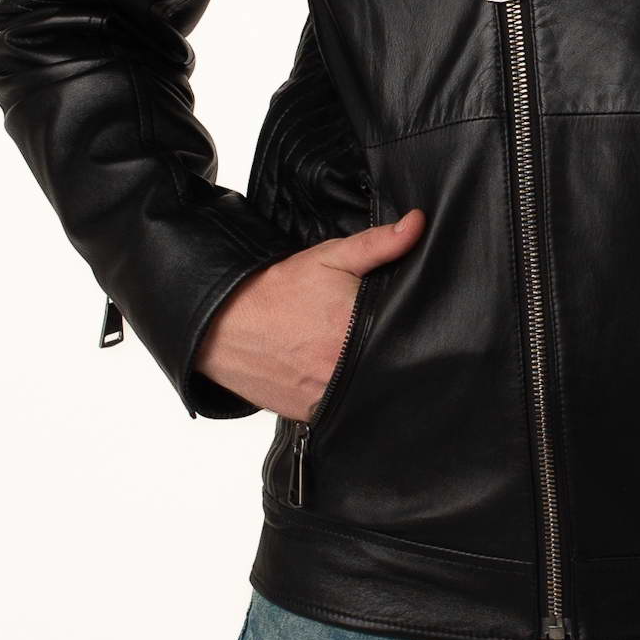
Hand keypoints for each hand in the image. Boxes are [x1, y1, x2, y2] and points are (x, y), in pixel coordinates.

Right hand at [194, 209, 425, 417]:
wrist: (223, 324)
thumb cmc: (276, 291)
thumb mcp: (330, 258)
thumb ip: (378, 244)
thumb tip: (417, 225)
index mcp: (356, 328)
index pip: (406, 336)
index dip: (410, 330)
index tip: (405, 323)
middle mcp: (344, 368)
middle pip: (387, 365)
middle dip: (387, 353)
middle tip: (372, 337)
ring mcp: (327, 396)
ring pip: (367, 392)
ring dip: (366, 377)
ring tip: (351, 356)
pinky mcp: (311, 414)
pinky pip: (341, 409)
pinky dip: (343, 396)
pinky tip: (332, 375)